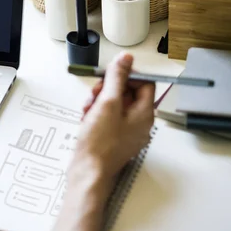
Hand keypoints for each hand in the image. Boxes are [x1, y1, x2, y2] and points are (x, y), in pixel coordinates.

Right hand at [72, 52, 155, 181]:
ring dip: (99, 101)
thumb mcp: (107, 103)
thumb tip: (126, 59)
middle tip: (94, 95)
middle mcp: (140, 123)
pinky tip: (86, 119)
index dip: (126, 76)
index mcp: (145, 114)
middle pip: (127, 93)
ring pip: (115, 105)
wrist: (88, 172)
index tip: (109, 77)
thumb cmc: (99, 141)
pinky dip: (96, 114)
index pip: (144, 83)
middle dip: (108, 90)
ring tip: (87, 109)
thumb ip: (117, 78)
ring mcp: (127, 132)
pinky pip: (108, 118)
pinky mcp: (114, 139)